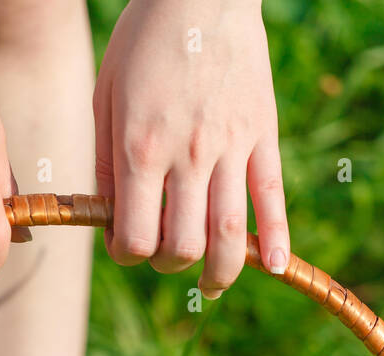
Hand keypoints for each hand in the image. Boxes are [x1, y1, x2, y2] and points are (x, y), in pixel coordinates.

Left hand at [94, 0, 288, 296]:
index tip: (128, 244)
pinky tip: (276, 267)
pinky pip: (273, 199)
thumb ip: (105, 161)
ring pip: (230, 235)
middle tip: (165, 253)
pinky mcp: (264, 136)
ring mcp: (230, 148)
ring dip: (221, 272)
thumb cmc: (142, 43)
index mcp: (139, 148)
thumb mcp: (106, 97)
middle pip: (183, 246)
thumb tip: (107, 216)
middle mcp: (186, 155)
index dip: (128, 254)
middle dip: (169, 264)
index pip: (136, 238)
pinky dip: (278, 240)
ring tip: (214, 284)